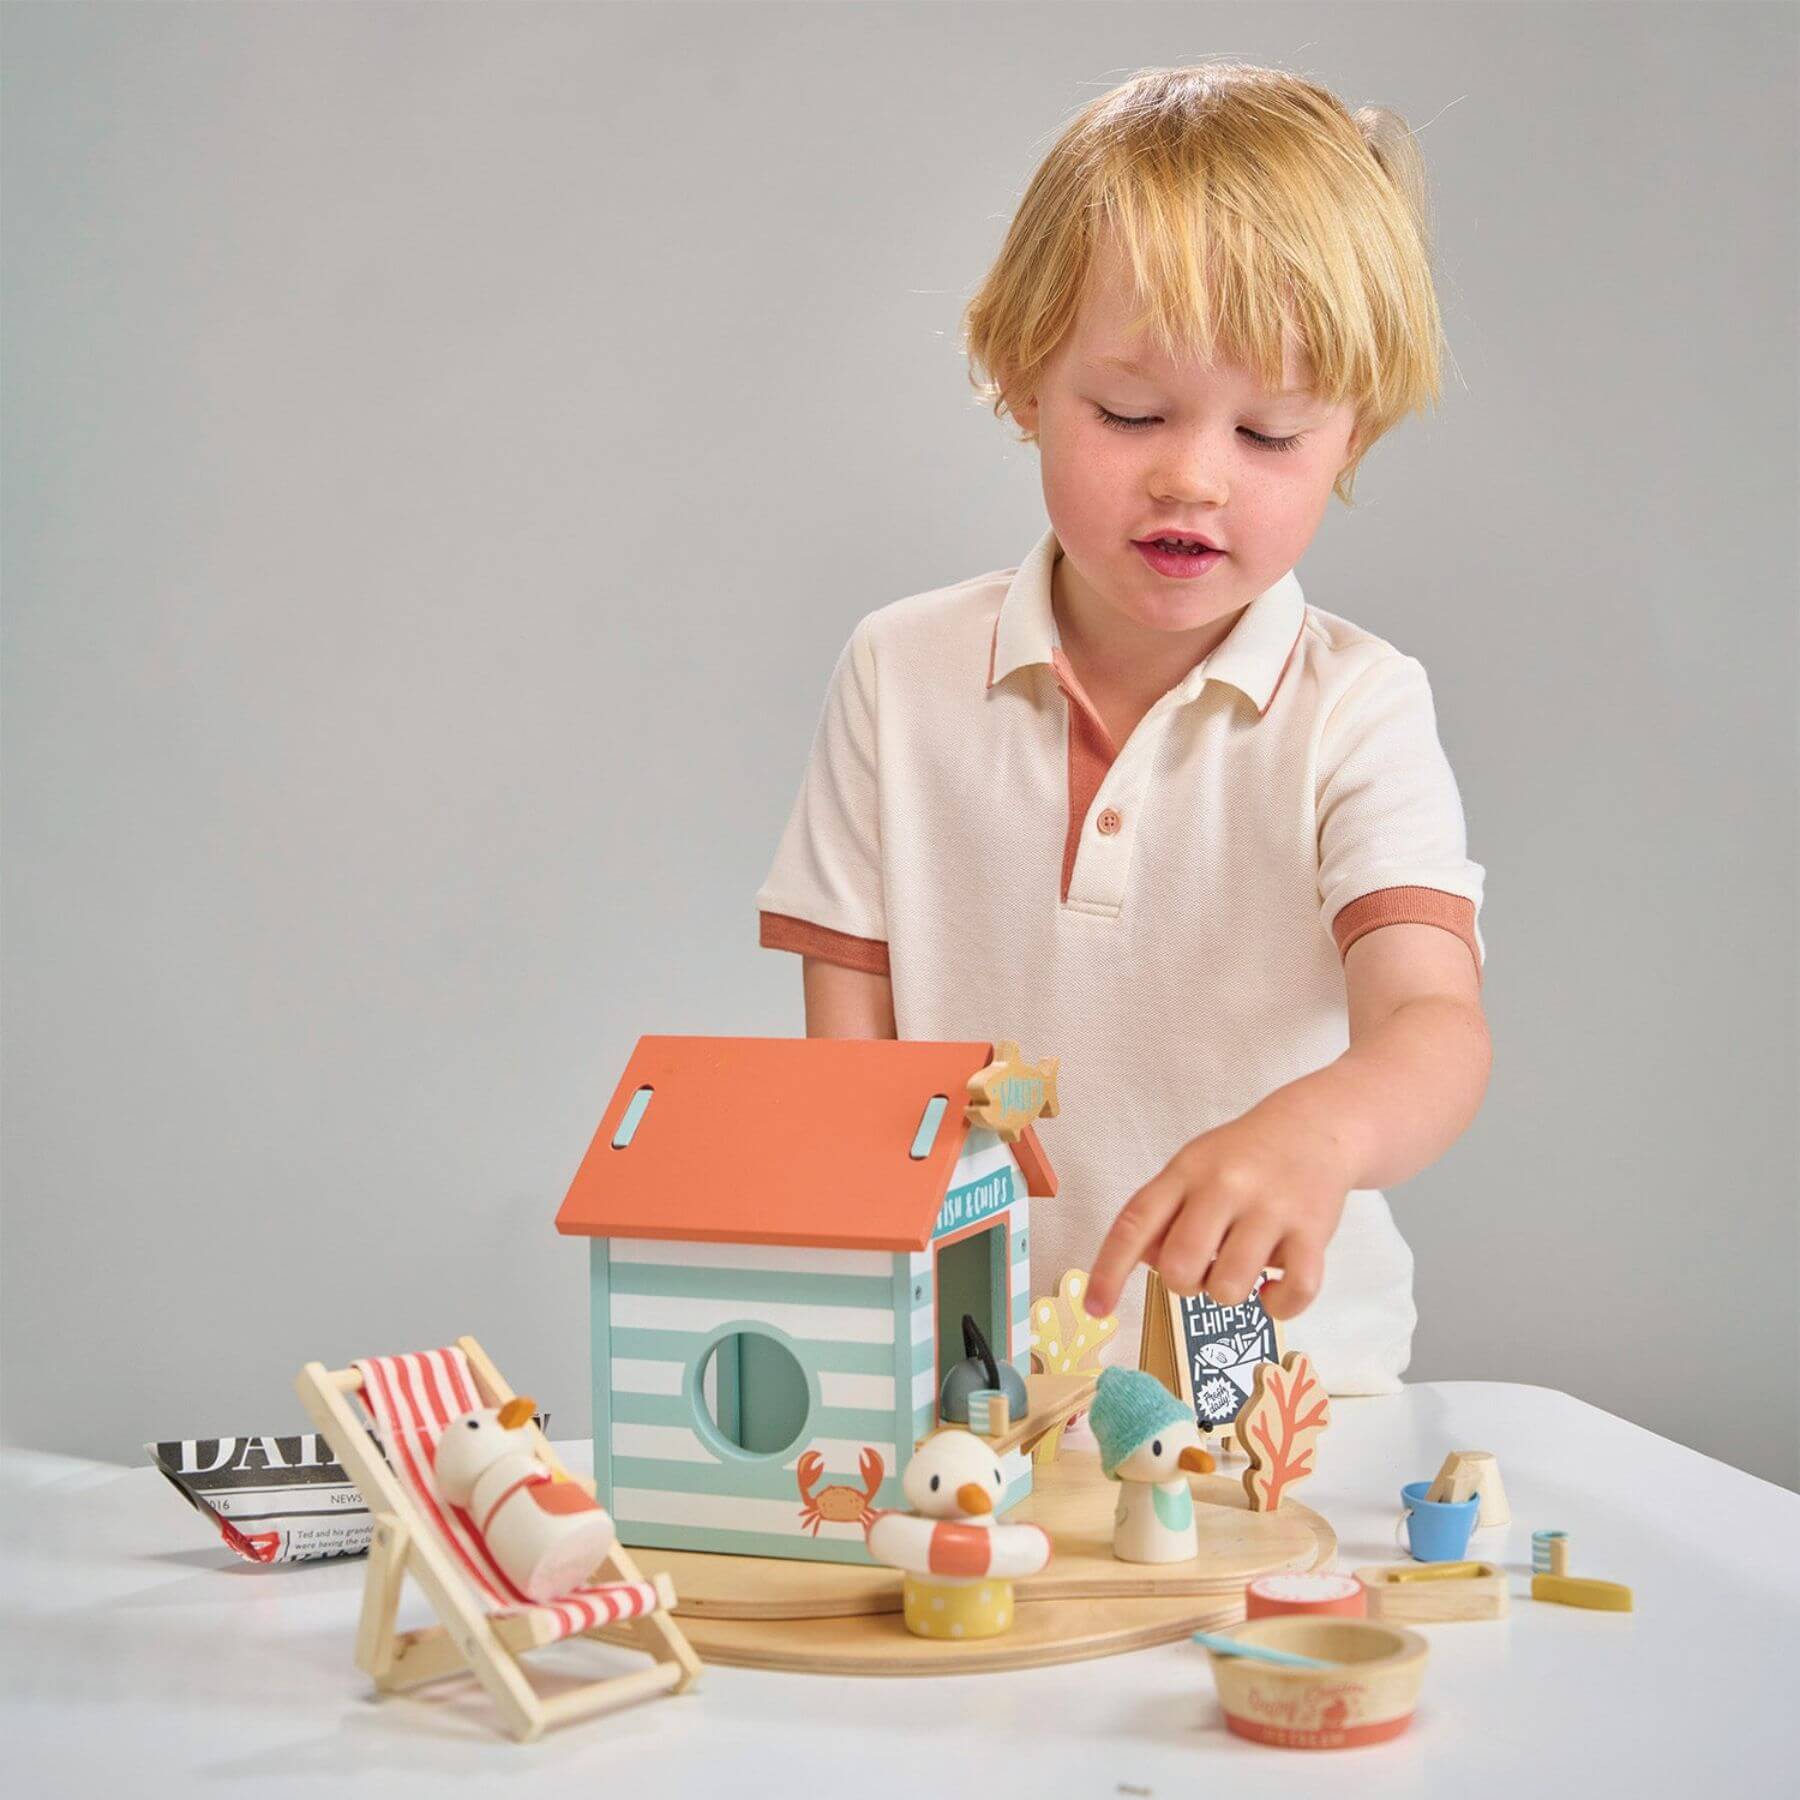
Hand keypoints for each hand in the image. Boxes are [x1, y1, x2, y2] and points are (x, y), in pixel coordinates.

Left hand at [1082, 1098, 1357, 1320]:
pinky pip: (1292, 1294)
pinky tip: (1274, 1287)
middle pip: (1179, 1267)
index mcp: (1185, 1171)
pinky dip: (1279, 1305)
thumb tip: (1148, 1265)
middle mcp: (1224, 1186)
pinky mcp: (1313, 1232)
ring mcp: (1271, 1209)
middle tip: (1204, 1264)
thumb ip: (1164, 1215)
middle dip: (1184, 1283)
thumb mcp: (1192, 1168)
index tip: (1095, 1308)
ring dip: (1229, 1292)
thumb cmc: (1242, 1158)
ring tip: (1242, 1265)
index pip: (1135, 1223)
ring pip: (1228, 1289)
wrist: (1316, 1128)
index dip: (1109, 1270)